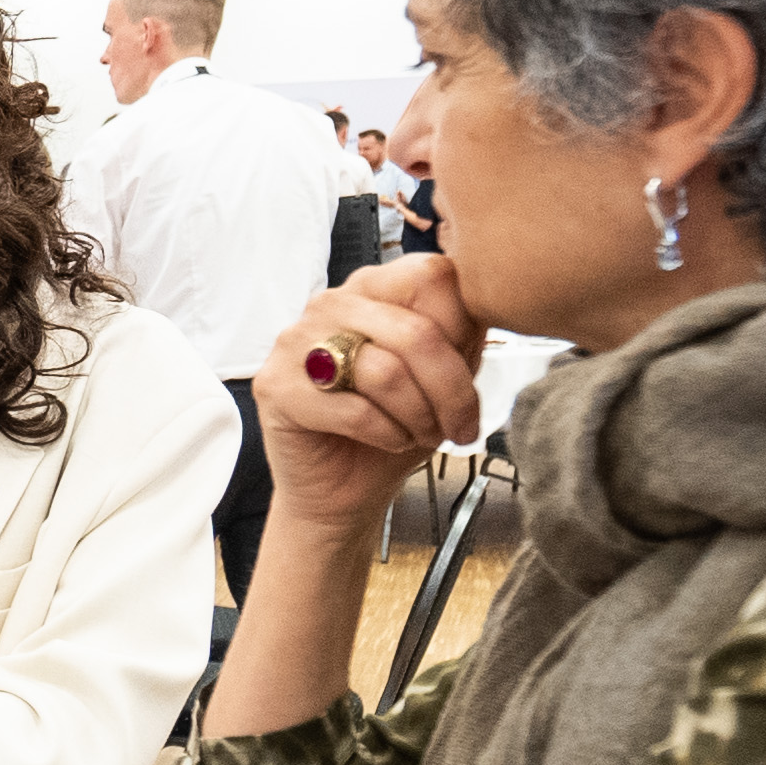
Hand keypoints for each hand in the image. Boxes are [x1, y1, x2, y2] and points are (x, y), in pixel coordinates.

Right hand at [254, 256, 484, 527]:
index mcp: (372, 288)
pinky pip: (355, 410)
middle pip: (416, 330)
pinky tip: (387, 440)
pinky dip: (387, 435)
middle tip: (459, 425)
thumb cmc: (393, 427)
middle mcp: (330, 303)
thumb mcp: (442, 374)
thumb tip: (489, 304)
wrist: (344, 489)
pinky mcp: (276, 387)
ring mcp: (296, 342)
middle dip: (451, 390)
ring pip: (386, 371)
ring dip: (419, 416)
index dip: (463, 329)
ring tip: (421, 434)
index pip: (432, 276)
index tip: (468, 373)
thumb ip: (461, 333)